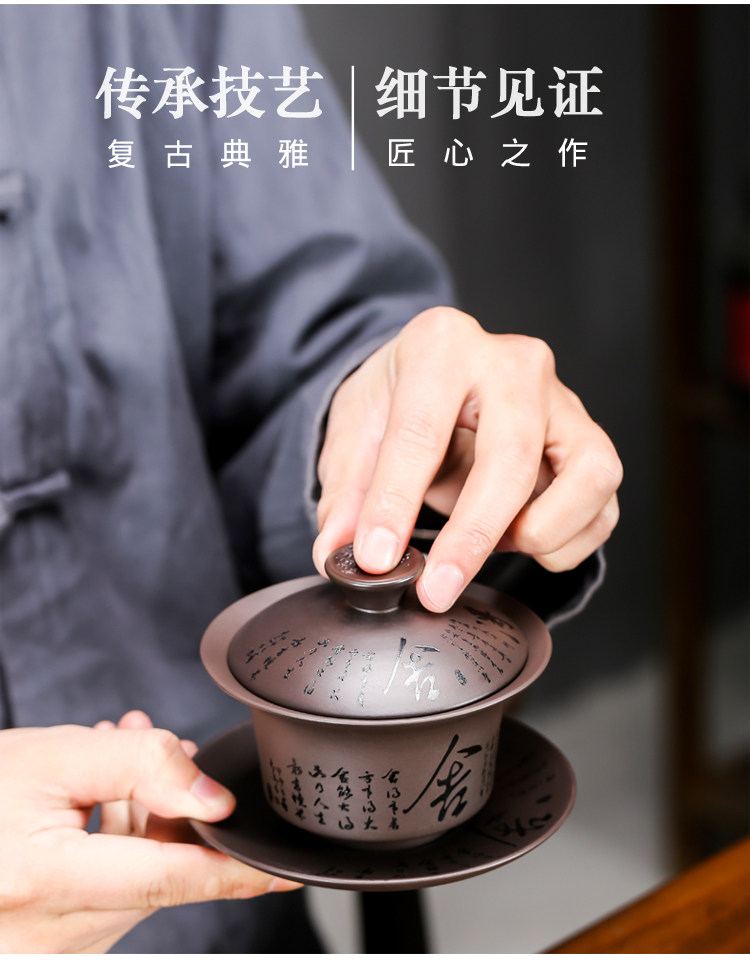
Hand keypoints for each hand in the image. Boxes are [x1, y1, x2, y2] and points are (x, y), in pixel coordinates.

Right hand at [0, 712, 299, 953]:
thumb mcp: (52, 757)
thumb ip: (139, 766)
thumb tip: (212, 796)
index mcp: (48, 882)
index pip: (172, 879)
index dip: (237, 872)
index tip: (286, 868)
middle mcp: (55, 931)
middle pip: (159, 867)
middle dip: (168, 799)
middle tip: (144, 739)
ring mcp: (58, 944)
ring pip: (140, 875)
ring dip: (142, 812)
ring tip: (113, 751)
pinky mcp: (61, 940)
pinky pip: (115, 889)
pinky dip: (120, 839)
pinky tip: (102, 794)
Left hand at [314, 307, 621, 611]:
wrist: (435, 378)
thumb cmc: (398, 399)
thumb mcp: (353, 433)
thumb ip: (346, 494)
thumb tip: (337, 554)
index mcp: (442, 345)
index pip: (420, 432)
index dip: (395, 503)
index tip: (376, 559)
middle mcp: (514, 364)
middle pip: (512, 456)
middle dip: (473, 535)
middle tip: (436, 589)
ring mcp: (563, 401)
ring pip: (588, 474)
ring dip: (542, 531)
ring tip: (496, 545)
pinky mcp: (590, 441)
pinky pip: (603, 503)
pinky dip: (568, 542)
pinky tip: (521, 542)